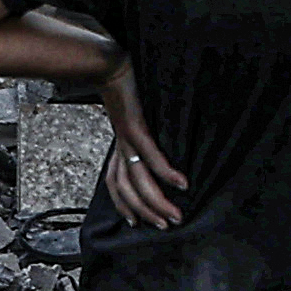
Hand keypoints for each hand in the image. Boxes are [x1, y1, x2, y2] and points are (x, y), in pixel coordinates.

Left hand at [99, 65, 185, 227]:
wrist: (109, 65)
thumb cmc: (125, 91)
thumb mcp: (129, 118)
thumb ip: (138, 136)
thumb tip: (153, 148)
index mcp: (118, 147)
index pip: (115, 184)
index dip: (124, 206)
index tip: (137, 223)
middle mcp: (121, 147)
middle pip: (128, 189)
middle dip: (147, 212)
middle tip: (167, 225)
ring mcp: (127, 139)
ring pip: (138, 180)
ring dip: (156, 201)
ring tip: (175, 214)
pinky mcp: (136, 126)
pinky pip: (150, 155)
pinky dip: (166, 171)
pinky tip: (181, 183)